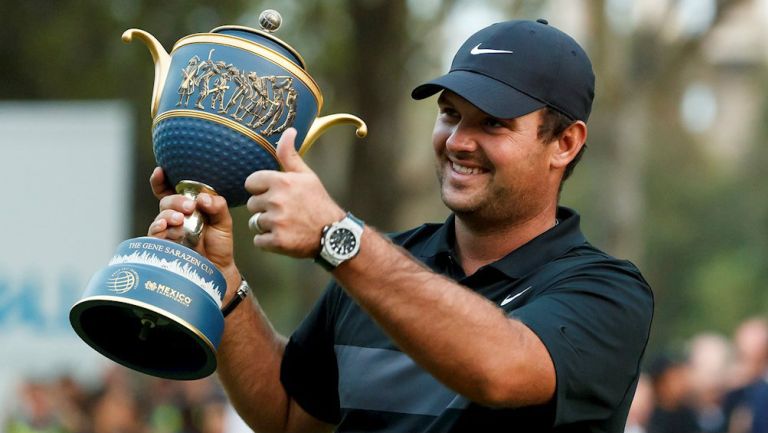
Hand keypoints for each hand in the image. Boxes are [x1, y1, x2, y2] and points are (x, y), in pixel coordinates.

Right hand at [147, 173, 236, 278]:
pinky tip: (165, 227)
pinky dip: (158, 228)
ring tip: (180, 219)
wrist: (219, 270)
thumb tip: (202, 198)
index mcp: (188, 207)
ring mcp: (168, 232)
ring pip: (160, 217)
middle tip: (189, 207)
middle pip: (166, 201)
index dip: (161, 180)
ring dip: (168, 215)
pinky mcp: (164, 246)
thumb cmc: (219, 244)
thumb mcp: (224, 222)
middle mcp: (175, 217)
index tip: (160, 170)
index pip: (170, 190)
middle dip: (175, 201)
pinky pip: (155, 235)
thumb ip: (217, 206)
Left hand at [245, 128, 344, 257]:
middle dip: (265, 209)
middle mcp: (277, 200)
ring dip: (267, 226)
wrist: (335, 234)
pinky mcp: (277, 241)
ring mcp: (277, 222)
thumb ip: (290, 154)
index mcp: (281, 181)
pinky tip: (286, 237)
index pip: (251, 183)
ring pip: (255, 223)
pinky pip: (259, 241)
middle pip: (252, 204)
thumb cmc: (318, 202)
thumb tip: (289, 130)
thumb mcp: (306, 176)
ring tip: (287, 225)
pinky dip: (269, 242)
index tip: (276, 195)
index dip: (262, 189)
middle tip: (285, 212)